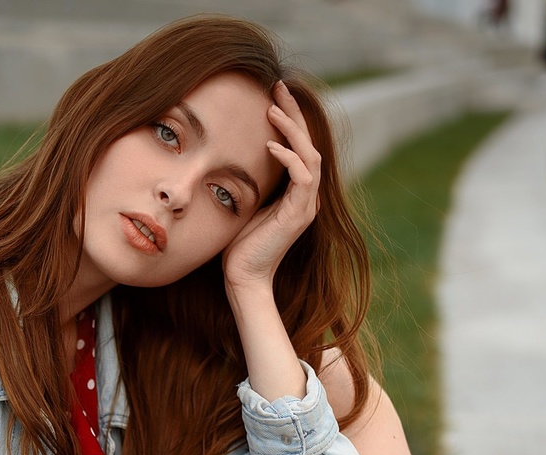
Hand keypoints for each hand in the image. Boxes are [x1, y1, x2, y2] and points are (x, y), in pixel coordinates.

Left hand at [222, 80, 321, 292]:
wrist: (243, 278)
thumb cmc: (238, 245)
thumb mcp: (244, 204)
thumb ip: (251, 182)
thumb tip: (235, 156)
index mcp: (296, 193)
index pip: (299, 146)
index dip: (289, 119)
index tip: (272, 95)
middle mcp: (306, 196)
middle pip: (309, 143)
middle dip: (294, 113)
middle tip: (278, 86)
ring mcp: (306, 206)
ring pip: (310, 156)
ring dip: (292, 131)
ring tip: (273, 110)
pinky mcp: (298, 215)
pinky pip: (302, 178)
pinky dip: (288, 158)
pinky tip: (269, 146)